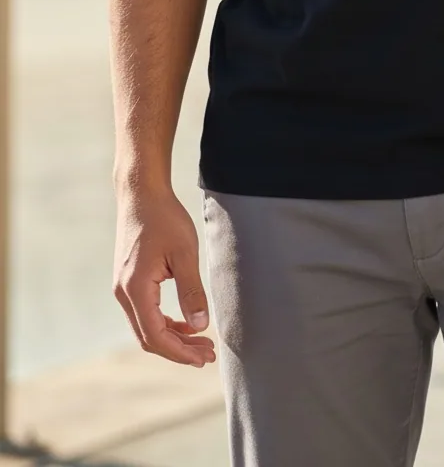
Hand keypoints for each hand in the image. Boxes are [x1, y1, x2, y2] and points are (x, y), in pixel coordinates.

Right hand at [114, 187, 215, 367]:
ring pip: (147, 326)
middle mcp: (124, 293)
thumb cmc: (164, 219)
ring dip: (174, 337)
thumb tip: (201, 325)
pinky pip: (146, 312)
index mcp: (135, 289)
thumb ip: (191, 291)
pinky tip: (187, 323)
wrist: (141, 195)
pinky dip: (166, 322)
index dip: (180, 352)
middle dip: (179, 349)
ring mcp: (124, 288)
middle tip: (209, 355)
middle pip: (149, 336)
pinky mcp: (129, 281)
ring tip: (202, 342)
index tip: (203, 358)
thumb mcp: (184, 253)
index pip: (155, 335)